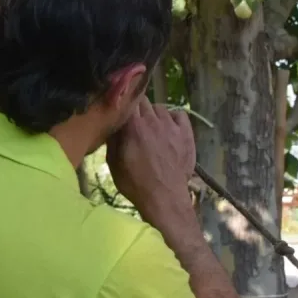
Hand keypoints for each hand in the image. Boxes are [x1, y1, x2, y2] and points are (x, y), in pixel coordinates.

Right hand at [106, 95, 195, 225]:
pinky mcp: (186, 134)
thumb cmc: (135, 183)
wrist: (164, 199)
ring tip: (151, 128)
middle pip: (143, 100)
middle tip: (134, 123)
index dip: (123, 103)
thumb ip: (112, 139)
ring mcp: (172, 126)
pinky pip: (179, 114)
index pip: (127, 99)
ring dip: (153, 114)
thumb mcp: (113, 163)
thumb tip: (111, 122)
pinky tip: (168, 129)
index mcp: (133, 126)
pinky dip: (173, 118)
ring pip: (160, 107)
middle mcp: (153, 121)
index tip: (120, 110)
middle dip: (137, 109)